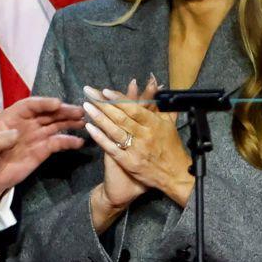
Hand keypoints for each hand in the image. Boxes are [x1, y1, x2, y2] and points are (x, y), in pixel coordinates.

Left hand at [0, 96, 84, 204]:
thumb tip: (16, 134)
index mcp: (10, 118)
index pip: (29, 106)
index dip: (43, 103)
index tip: (57, 103)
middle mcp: (25, 124)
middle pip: (46, 113)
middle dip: (62, 110)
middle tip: (79, 111)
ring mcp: (34, 137)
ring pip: (54, 125)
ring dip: (68, 122)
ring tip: (84, 121)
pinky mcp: (40, 152)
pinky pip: (56, 144)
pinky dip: (67, 142)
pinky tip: (78, 142)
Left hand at [83, 81, 193, 207]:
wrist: (175, 176)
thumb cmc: (172, 148)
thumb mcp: (169, 124)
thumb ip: (161, 105)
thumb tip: (156, 85)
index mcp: (155, 124)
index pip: (134, 109)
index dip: (119, 99)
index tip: (105, 91)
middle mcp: (145, 135)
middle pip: (121, 117)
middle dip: (103, 103)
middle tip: (88, 92)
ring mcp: (136, 149)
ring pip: (114, 130)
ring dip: (99, 117)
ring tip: (86, 106)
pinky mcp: (128, 162)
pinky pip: (111, 148)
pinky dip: (100, 137)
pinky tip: (89, 128)